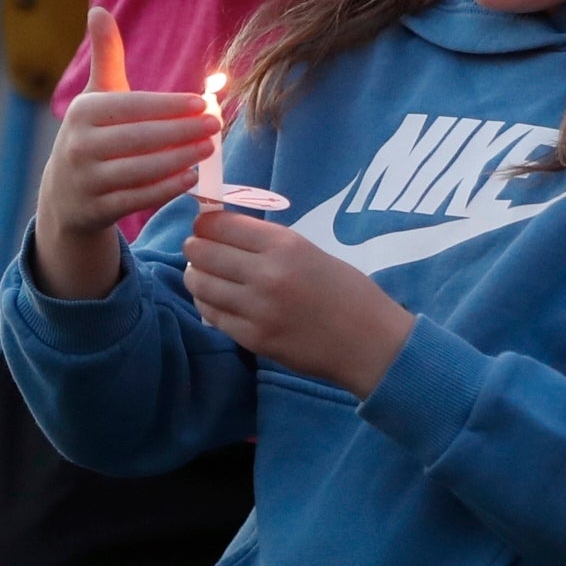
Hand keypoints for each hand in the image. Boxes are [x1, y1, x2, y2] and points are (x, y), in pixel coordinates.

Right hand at [29, 12, 220, 299]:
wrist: (63, 195)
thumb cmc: (92, 135)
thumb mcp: (95, 96)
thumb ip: (104, 56)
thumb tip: (99, 8)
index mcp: (82, 113)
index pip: (131, 106)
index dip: (168, 105)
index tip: (202, 103)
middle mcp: (78, 147)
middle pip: (139, 138)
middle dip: (181, 132)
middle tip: (216, 125)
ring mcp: (85, 181)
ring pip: (140, 170)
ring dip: (180, 159)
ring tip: (209, 148)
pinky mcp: (95, 210)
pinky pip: (136, 199)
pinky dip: (165, 189)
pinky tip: (191, 178)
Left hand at [183, 204, 415, 394]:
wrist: (370, 342)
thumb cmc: (348, 292)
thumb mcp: (311, 252)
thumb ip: (268, 244)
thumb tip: (224, 233)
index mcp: (284, 245)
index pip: (222, 224)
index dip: (205, 222)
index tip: (204, 225)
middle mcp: (266, 274)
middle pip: (204, 252)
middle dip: (195, 247)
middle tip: (197, 249)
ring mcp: (257, 309)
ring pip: (201, 284)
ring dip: (196, 275)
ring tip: (201, 274)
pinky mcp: (253, 339)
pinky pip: (212, 315)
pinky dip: (207, 303)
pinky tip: (213, 299)